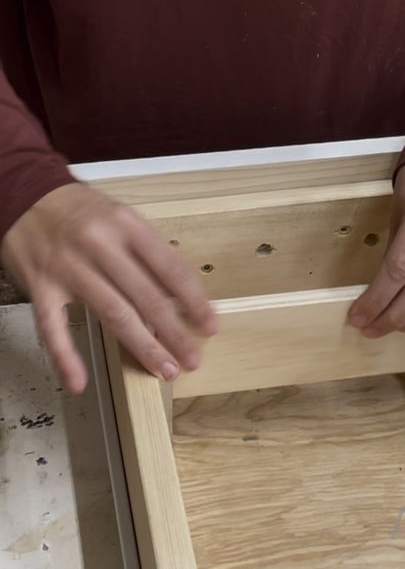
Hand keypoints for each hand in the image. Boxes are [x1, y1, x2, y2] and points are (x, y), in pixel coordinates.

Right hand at [1, 183, 216, 392]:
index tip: (209, 325)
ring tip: (164, 368)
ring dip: (142, 346)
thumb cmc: (83, 211)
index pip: (170, 267)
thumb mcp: (122, 218)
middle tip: (192, 359)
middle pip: (145, 296)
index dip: (194, 300)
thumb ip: (149, 252)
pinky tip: (79, 382)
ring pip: (112, 312)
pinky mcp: (40, 286)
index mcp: (127, 224)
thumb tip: (181, 296)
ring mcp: (68, 266)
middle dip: (174, 332)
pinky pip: (52, 327)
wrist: (23, 193)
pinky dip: (65, 356)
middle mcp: (99, 244)